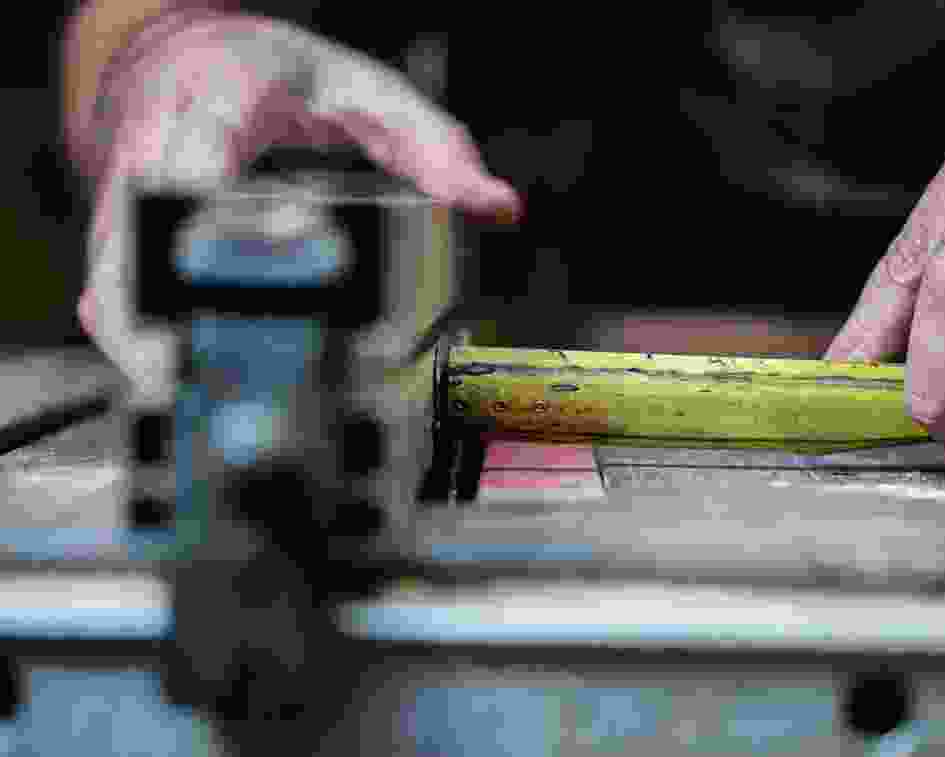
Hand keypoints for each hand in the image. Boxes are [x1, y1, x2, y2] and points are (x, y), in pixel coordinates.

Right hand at [81, 13, 520, 399]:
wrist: (187, 58)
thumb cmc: (276, 78)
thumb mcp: (365, 92)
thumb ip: (432, 146)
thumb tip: (498, 208)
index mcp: (218, 95)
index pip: (207, 149)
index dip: (223, 211)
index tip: (255, 259)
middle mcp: (158, 142)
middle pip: (143, 223)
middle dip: (173, 296)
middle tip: (214, 363)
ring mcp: (129, 192)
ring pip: (114, 268)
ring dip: (145, 337)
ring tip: (187, 399)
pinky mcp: (121, 234)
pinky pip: (112, 292)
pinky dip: (136, 341)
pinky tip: (172, 386)